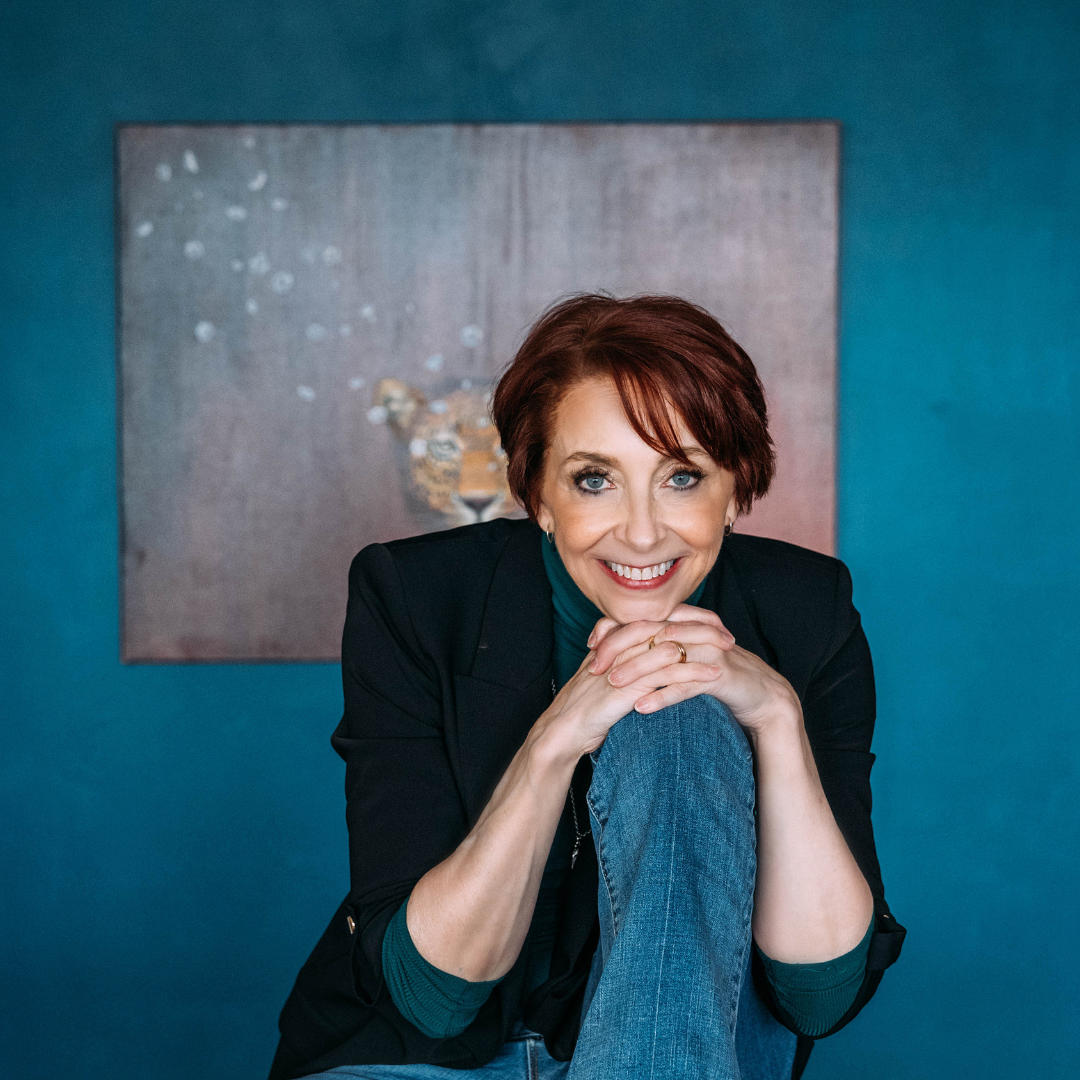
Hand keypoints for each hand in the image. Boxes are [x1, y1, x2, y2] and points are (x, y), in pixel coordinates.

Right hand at [536, 625, 721, 758]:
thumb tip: (638, 664)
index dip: (681, 619)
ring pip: (669, 646)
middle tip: (724, 631)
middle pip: (665, 626)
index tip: (707, 624)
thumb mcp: (600, 680)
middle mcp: (618, 648)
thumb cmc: (580, 711)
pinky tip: (713, 675)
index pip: (653, 620)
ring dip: (702, 646)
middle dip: (697, 627)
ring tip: (727, 649)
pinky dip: (693, 673)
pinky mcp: (628, 688)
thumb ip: (617, 667)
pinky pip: (666, 675)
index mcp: (612, 642)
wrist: (561, 732)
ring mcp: (623, 666)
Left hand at [588, 605, 801, 738]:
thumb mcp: (687, 659)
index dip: (615, 629)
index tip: (590, 646)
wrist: (762, 694)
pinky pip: (686, 684)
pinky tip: (643, 707)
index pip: (642, 619)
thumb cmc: (718, 677)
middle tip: (594, 666)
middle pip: (649, 632)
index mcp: (684, 623)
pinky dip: (663, 695)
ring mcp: (708, 650)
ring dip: (636, 670)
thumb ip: (660, 650)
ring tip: (613, 684)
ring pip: (666, 656)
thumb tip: (623, 653)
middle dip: (618, 648)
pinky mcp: (720, 674)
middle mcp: (695, 631)